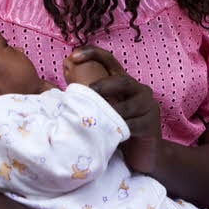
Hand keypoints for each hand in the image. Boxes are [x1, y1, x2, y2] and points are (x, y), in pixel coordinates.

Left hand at [67, 46, 163, 174]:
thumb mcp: (103, 111)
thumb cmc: (118, 132)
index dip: (93, 53)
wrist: (144, 156)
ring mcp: (147, 106)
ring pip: (128, 105)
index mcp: (124, 83)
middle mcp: (138, 90)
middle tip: (88, 94)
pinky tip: (110, 136)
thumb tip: (57, 86)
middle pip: (122, 80)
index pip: (110, 60)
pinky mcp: (151, 124)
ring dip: (110, 113)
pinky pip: (134, 124)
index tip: (73, 56)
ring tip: (97, 121)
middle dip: (103, 86)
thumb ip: (88, 99)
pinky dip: (120, 129)